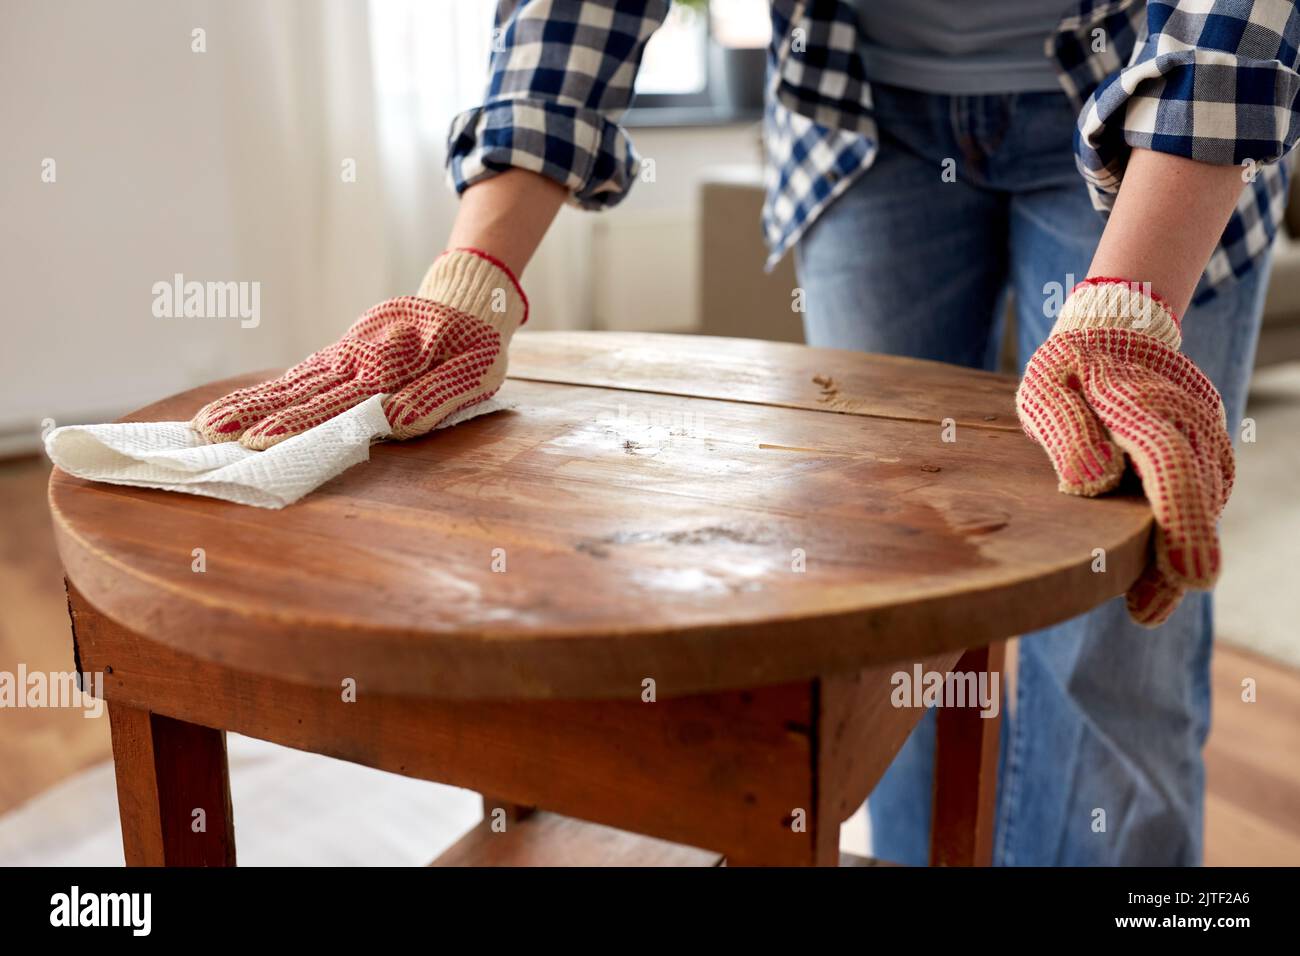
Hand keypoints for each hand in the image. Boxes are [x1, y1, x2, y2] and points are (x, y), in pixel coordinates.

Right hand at [191, 248, 526, 449]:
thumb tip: (392, 421)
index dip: (295, 421)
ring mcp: (347, 352)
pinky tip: (241, 406)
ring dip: (250, 402)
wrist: (469, 302)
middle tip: (207, 434)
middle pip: (299, 390)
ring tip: (207, 423)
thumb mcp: (474, 372)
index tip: (258, 440)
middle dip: (252, 413)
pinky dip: (270, 390)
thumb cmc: (475, 344)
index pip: (335, 400)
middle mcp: (359, 356)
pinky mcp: (344, 352)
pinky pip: (303, 374)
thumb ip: (435, 396)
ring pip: (292, 381)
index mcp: (389, 363)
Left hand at [1016, 278, 1233, 626]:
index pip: (1167, 462)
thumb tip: (1095, 483)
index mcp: (1136, 400)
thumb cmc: (1069, 367)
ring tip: (1148, 604)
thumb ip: (1065, 431)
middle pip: (1195, 491)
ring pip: (1207, 497)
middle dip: (1181, 554)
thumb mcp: (1044, 386)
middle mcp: (1184, 415)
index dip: (1179, 520)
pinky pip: (1207, 491)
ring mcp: (1203, 428)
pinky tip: (1162, 571)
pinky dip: (1189, 531)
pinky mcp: (1207, 443)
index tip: (1186, 574)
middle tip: (1150, 610)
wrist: (1117, 330)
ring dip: (1183, 552)